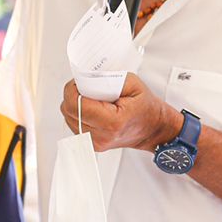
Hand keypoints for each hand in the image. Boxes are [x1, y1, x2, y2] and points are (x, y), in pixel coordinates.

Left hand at [59, 75, 179, 152]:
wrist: (153, 128)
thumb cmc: (146, 108)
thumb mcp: (132, 84)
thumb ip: (107, 78)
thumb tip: (86, 77)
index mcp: (112, 122)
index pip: (76, 105)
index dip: (72, 89)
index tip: (78, 82)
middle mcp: (102, 136)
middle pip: (68, 111)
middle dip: (72, 95)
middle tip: (85, 88)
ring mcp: (96, 143)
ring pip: (68, 118)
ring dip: (74, 105)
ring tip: (91, 99)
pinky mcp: (92, 144)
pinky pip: (74, 124)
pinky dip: (78, 114)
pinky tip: (91, 109)